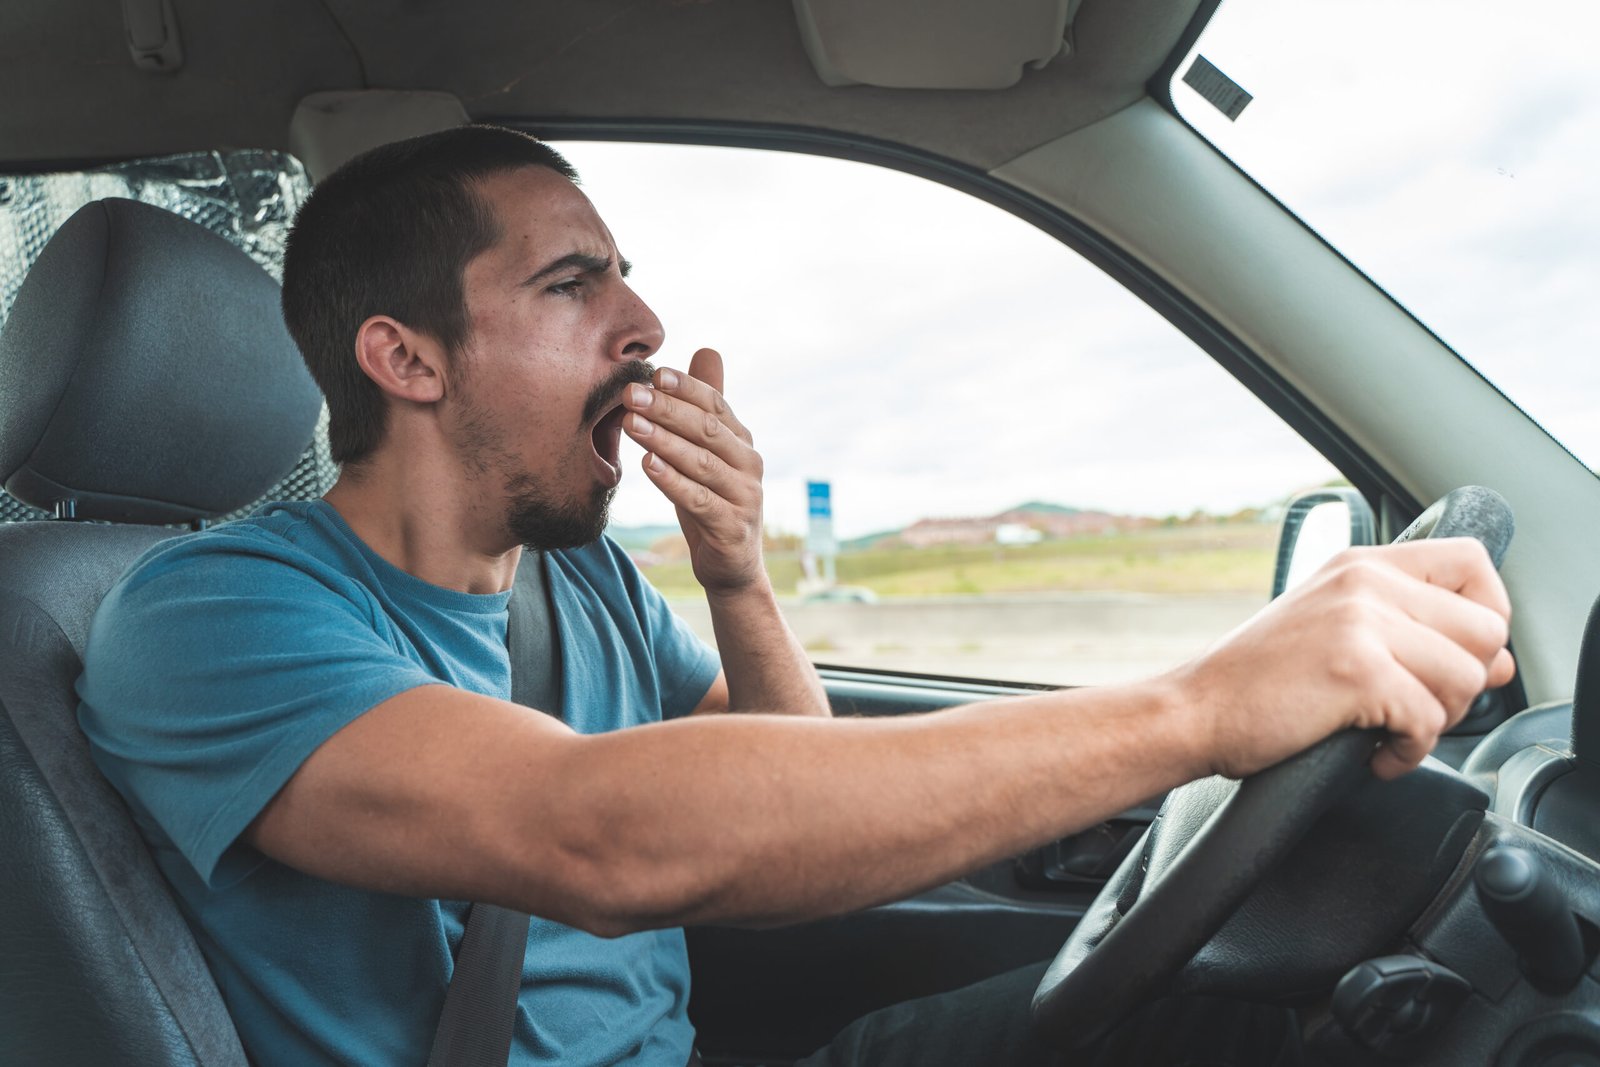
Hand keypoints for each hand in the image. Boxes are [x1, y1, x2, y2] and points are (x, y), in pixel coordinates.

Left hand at [621, 348, 765, 595]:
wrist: (731, 566)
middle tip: (630, 394)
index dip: (687, 387)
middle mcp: (748, 464)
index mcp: (741, 441)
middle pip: (707, 430)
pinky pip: (699, 501)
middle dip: (667, 409)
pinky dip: (673, 482)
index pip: (714, 405)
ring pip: (702, 463)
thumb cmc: (713, 501)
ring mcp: (745, 496)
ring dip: (665, 441)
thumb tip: (706, 349)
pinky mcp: (733, 527)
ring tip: (632, 424)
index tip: (654, 372)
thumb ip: (706, 406)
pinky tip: (648, 466)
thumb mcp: (708, 452)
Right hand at [1173, 538, 1514, 780]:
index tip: (1459, 654)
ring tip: (1389, 732)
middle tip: (1416, 706)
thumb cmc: (1257, 681)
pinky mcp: (1357, 671)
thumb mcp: (1335, 631)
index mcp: (1361, 565)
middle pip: (1485, 629)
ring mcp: (1360, 622)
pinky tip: (1374, 755)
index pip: (1473, 563)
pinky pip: (1429, 720)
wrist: (1195, 710)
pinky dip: (1408, 753)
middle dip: (1464, 683)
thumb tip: (1501, 663)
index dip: (1486, 613)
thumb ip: (1413, 633)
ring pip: (1466, 678)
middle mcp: (1365, 581)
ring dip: (1437, 720)